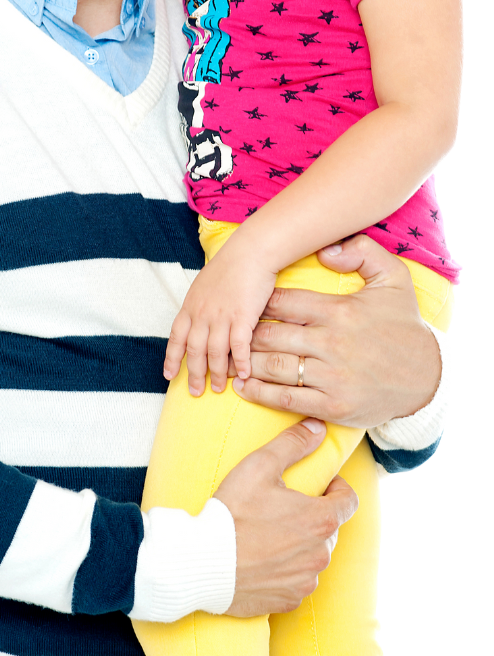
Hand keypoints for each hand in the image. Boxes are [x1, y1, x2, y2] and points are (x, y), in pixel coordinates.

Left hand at [164, 249, 276, 394]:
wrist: (249, 253)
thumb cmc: (228, 268)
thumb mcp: (203, 286)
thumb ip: (197, 306)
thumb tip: (195, 321)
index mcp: (190, 307)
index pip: (175, 338)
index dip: (172, 359)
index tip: (169, 376)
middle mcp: (202, 315)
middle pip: (194, 351)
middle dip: (194, 374)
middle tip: (195, 392)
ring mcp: (222, 317)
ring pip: (215, 353)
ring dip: (216, 374)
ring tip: (217, 388)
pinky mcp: (243, 318)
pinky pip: (239, 347)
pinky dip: (241, 363)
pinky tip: (244, 375)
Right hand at [215, 418, 357, 616]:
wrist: (202, 562)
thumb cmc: (232, 513)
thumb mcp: (260, 466)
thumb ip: (293, 444)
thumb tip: (318, 427)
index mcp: (321, 519)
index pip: (348, 500)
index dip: (336, 488)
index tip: (319, 485)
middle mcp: (321, 553)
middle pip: (329, 528)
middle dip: (312, 516)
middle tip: (281, 507)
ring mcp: (306, 580)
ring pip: (312, 556)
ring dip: (299, 545)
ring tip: (268, 534)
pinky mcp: (289, 600)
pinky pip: (296, 581)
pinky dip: (285, 570)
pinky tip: (261, 559)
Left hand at [234, 234, 441, 428]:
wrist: (428, 378)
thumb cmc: (405, 326)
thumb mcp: (395, 278)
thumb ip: (363, 253)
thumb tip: (326, 250)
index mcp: (339, 311)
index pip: (284, 302)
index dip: (260, 302)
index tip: (247, 302)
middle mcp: (332, 343)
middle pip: (271, 334)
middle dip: (246, 332)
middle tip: (229, 331)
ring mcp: (331, 377)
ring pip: (274, 366)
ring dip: (246, 362)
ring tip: (228, 358)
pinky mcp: (332, 405)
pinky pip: (286, 399)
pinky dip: (260, 393)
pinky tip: (244, 387)